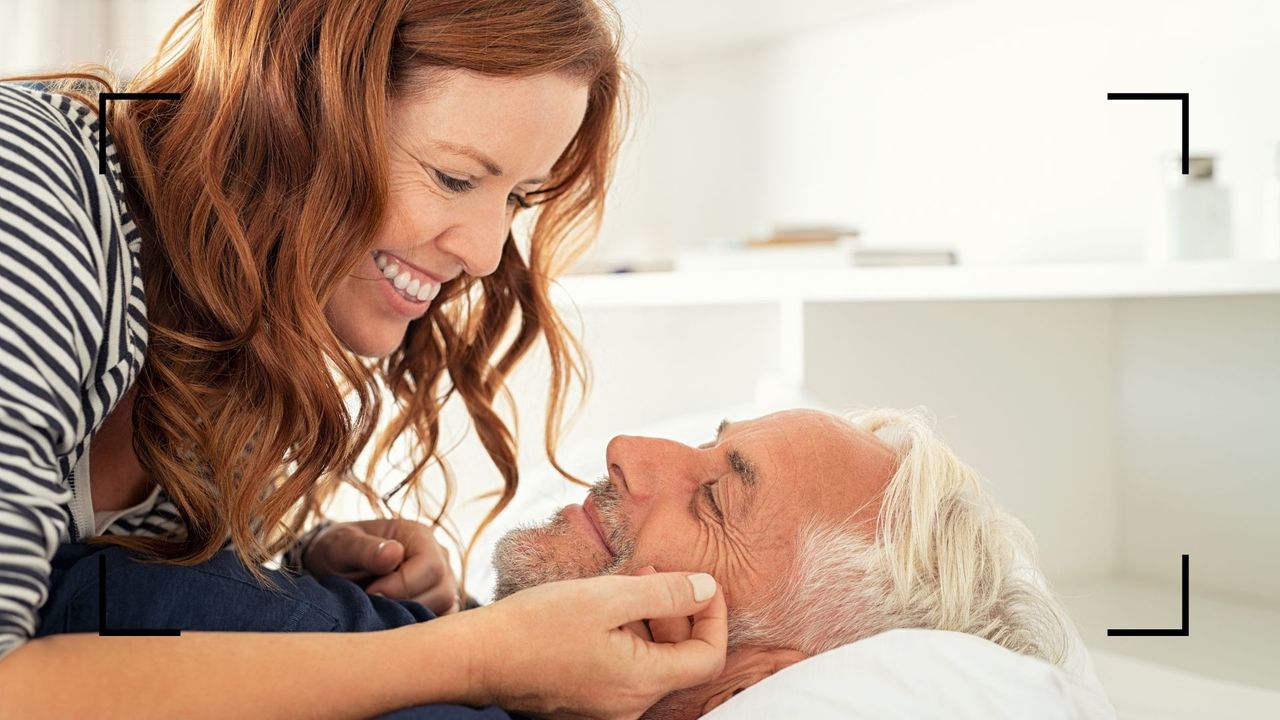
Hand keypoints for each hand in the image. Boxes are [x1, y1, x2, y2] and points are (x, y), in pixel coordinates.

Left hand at [302, 518, 460, 614]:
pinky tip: (390, 621)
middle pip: (443, 591)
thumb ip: (364, 549)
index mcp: (420, 536)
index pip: (432, 567)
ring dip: (409, 617)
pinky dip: (416, 628)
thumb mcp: (341, 545)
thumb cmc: (337, 551)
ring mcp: (442, 582)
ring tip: (379, 610)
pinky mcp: (438, 605)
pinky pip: (440, 622)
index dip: (402, 586)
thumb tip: (394, 553)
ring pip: (445, 610)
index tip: (370, 593)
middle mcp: (440, 557)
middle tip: (372, 605)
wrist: (334, 567)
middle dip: (404, 604)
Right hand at [465, 571, 727, 719]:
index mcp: (641, 683)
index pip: (709, 657)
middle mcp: (630, 708)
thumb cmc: (536, 625)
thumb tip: (707, 589)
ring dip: (650, 620)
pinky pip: (625, 670)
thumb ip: (666, 594)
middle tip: (651, 572)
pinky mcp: (588, 704)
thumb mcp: (608, 596)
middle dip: (677, 611)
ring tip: (625, 583)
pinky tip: (604, 610)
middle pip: (681, 659)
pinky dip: (627, 637)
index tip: (699, 583)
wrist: (476, 657)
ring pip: (652, 662)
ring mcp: (608, 710)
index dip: (713, 616)